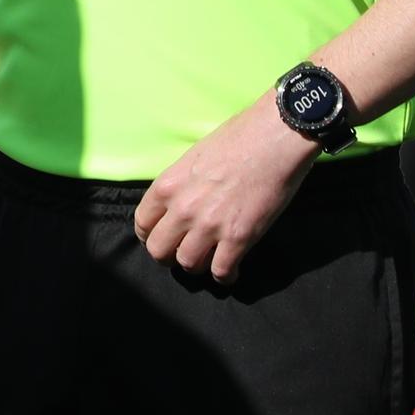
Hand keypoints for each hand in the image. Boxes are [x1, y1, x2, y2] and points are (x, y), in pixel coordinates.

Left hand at [135, 93, 316, 282]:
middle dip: (168, 256)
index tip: (162, 238)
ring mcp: (209, 226)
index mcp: (166, 186)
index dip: (151, 235)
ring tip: (208, 259)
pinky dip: (225, 275)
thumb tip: (180, 202)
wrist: (272, 139)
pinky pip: (222, 271)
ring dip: (197, 265)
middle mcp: (182, 209)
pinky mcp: (239, 238)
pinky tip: (230, 270)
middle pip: (159, 250)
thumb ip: (181, 185)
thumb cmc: (236, 139)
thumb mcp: (192, 158)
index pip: (143, 224)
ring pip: (188, 264)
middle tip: (183, 252)